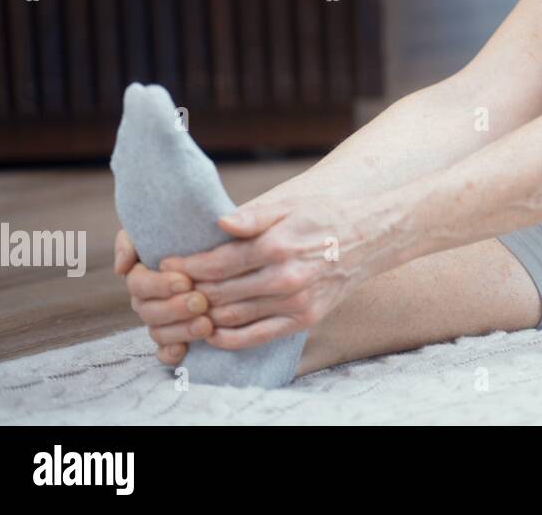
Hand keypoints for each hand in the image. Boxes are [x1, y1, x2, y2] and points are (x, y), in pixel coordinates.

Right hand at [114, 229, 212, 367]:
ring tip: (206, 324)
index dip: (158, 285)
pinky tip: (186, 350)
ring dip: (179, 330)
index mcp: (147, 267)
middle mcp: (152, 293)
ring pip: (158, 331)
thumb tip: (121, 266)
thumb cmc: (213, 229)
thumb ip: (146, 234)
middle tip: (200, 302)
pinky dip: (171, 353)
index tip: (185, 280)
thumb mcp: (192, 219)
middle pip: (147, 309)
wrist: (249, 244)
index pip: (137, 282)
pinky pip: (166, 352)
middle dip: (173, 308)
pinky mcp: (182, 334)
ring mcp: (166, 315)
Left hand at [157, 192, 382, 351]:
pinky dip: (229, 338)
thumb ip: (254, 215)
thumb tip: (219, 223)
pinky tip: (212, 332)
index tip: (168, 265)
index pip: (218, 263)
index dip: (187, 266)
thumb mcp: (292, 204)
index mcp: (278, 246)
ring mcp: (296, 302)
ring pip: (233, 316)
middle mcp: (286, 278)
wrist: (373, 234)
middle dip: (189, 291)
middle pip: (220, 292)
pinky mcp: (305, 319)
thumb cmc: (327, 215)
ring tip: (187, 306)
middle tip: (171, 288)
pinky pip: (258, 336)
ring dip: (204, 314)